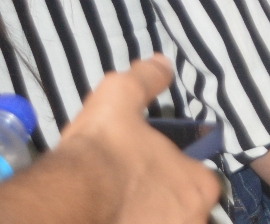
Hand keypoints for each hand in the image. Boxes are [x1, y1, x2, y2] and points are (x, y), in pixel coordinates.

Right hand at [58, 56, 219, 223]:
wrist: (68, 196)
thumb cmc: (104, 148)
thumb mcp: (123, 96)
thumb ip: (147, 79)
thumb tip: (162, 62)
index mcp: (199, 186)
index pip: (200, 181)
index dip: (177, 173)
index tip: (153, 170)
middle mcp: (192, 221)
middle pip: (183, 211)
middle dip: (163, 203)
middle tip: (132, 192)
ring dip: (146, 218)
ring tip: (118, 207)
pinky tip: (108, 218)